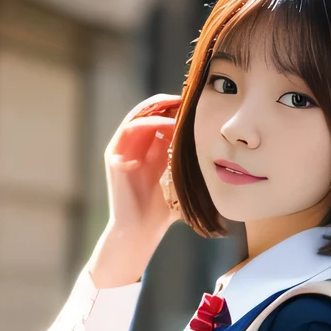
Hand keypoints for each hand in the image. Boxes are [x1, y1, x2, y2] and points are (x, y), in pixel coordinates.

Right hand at [88, 94, 182, 289]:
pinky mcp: (114, 156)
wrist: (141, 232)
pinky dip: (148, 123)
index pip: (162, 116)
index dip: (179, 107)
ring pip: (139, 114)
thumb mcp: (181, 179)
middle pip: (150, 109)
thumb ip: (189, 161)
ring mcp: (121, 149)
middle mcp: (133, 145)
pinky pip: (130, 128)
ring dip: (160, 107)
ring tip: (180, 106)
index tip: (200, 104)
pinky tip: (168, 124)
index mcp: (149, 149)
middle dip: (170, 102)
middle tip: (191, 98)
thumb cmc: (163, 211)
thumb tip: (216, 145)